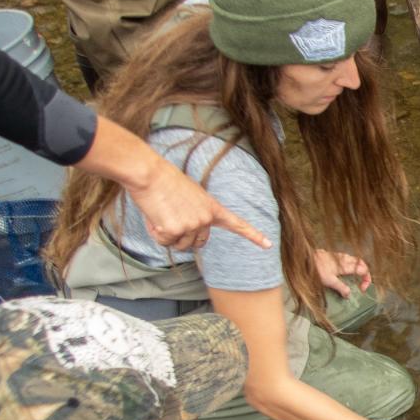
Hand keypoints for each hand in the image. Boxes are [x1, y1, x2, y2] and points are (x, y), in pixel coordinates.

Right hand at [128, 156, 270, 251]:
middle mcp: (206, 219)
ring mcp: (192, 225)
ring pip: (179, 245)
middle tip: (172, 216)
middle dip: (183, 237)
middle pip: (197, 244)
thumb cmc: (166, 182)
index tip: (268, 245)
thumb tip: (189, 234)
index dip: (253, 236)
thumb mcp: (191, 197)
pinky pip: (164, 242)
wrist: (150, 174)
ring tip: (163, 213)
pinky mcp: (175, 230)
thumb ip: (197, 215)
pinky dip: (156, 232)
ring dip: (168, 235)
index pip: (237, 224)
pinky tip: (156, 215)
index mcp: (213, 208)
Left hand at [313, 249, 370, 297]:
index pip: (363, 270)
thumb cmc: (317, 269)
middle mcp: (344, 259)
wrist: (305, 258)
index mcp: (346, 265)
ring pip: (353, 259)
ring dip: (357, 267)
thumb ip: (341, 288)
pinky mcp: (332, 255)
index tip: (362, 289)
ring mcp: (338, 256)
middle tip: (362, 282)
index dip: (366, 280)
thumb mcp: (330, 281)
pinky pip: (345, 258)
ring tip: (354, 276)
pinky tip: (342, 270)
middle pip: (361, 263)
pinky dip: (348, 264)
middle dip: (364, 272)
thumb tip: (349, 294)